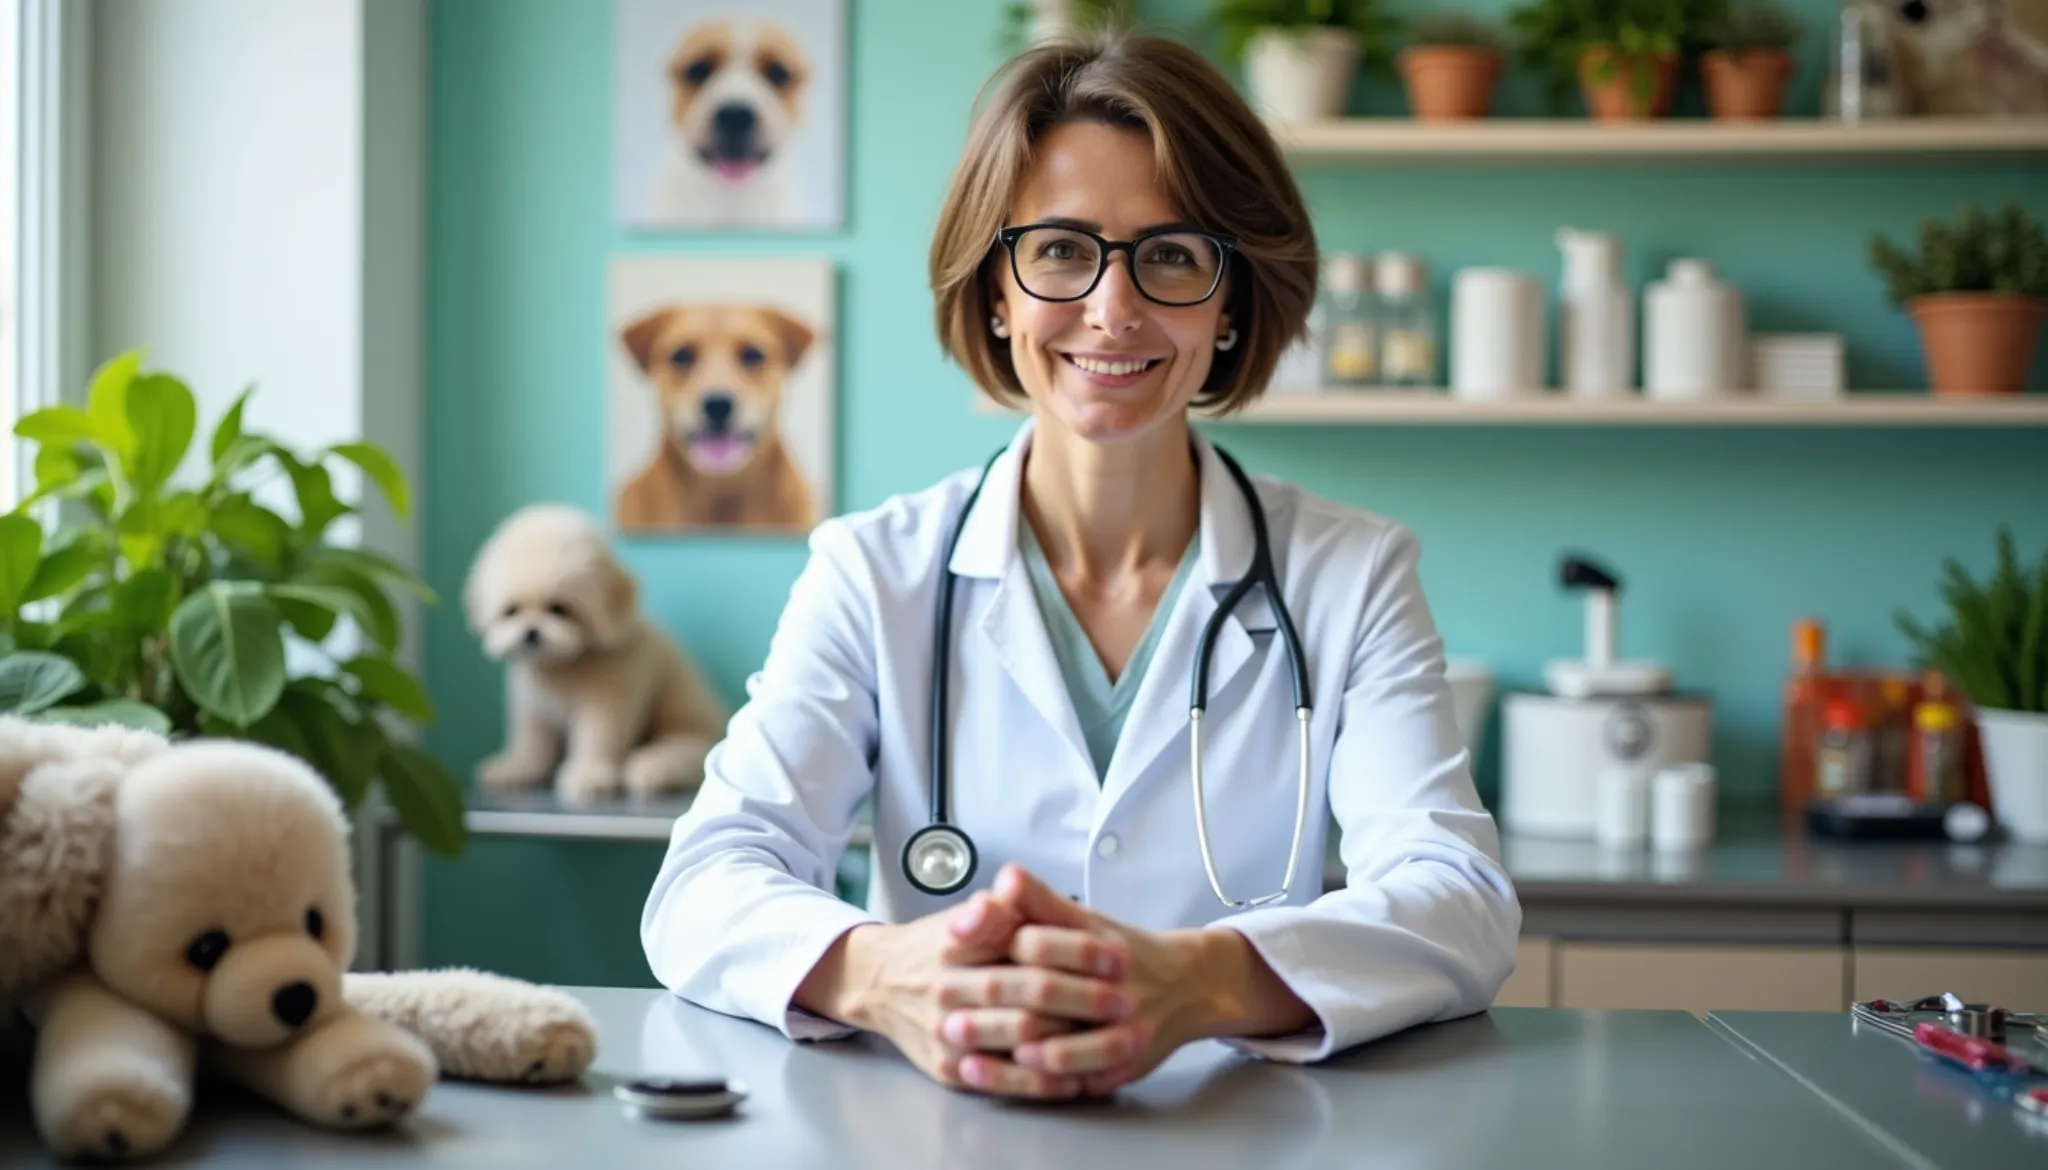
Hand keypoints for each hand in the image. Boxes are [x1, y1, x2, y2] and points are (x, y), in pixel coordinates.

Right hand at [793, 889, 1135, 1100]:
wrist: (879, 983)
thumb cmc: (937, 946)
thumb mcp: (964, 914)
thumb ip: (998, 904)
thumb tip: (1014, 881)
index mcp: (958, 942)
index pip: (1024, 942)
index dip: (1075, 949)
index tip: (1114, 952)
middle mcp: (949, 987)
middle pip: (1026, 991)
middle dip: (1083, 996)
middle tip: (1124, 999)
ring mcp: (947, 1031)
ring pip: (1018, 1036)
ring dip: (1071, 1038)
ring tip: (1113, 1038)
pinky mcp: (949, 1067)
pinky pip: (1001, 1079)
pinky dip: (1042, 1080)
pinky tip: (1076, 1076)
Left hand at [948, 865, 1230, 1095]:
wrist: (1186, 985)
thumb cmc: (1120, 951)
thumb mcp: (1082, 919)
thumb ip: (1040, 901)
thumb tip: (1006, 877)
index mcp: (1099, 945)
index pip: (1043, 941)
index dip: (996, 948)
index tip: (956, 955)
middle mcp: (1118, 988)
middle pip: (1052, 994)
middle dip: (996, 1009)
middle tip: (949, 1022)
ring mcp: (1127, 1030)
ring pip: (1076, 1048)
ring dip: (1022, 1056)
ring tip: (974, 1062)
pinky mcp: (1129, 1066)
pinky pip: (1090, 1080)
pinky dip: (1051, 1087)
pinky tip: (1016, 1085)